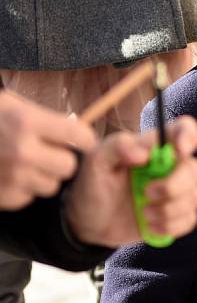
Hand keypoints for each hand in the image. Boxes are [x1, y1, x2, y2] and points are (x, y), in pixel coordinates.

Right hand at [0, 90, 96, 210]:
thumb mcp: (13, 105)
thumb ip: (45, 117)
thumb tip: (76, 127)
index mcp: (27, 122)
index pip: (79, 136)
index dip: (83, 138)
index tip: (80, 138)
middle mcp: (22, 151)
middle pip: (69, 166)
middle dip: (62, 158)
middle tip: (50, 151)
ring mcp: (11, 177)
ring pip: (52, 185)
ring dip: (44, 175)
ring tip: (27, 162)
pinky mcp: (3, 197)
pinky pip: (29, 197)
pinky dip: (23, 189)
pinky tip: (10, 174)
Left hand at [65, 116, 196, 246]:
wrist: (88, 221)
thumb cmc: (94, 182)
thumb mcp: (97, 160)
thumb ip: (118, 146)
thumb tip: (144, 153)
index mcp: (155, 146)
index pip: (185, 130)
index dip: (189, 136)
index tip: (179, 151)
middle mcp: (171, 166)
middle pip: (195, 169)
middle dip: (175, 185)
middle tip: (147, 193)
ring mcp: (176, 191)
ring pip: (196, 196)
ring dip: (170, 209)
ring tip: (144, 213)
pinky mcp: (176, 215)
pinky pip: (191, 219)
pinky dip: (171, 226)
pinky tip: (150, 226)